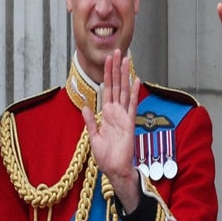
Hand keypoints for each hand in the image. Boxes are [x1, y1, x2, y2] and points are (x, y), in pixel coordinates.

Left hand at [82, 49, 140, 208]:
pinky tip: (136, 80)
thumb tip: (85, 108)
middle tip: (118, 51)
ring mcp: (124, 116)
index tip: (108, 60)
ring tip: (126, 59)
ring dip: (124, 74)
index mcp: (107, 114)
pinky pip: (132, 105)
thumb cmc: (105, 157)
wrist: (114, 169)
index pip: (108, 90)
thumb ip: (90, 121)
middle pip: (117, 85)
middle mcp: (116, 112)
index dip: (108, 75)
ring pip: (124, 90)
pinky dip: (134, 92)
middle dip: (116, 68)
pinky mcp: (129, 123)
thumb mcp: (93, 137)